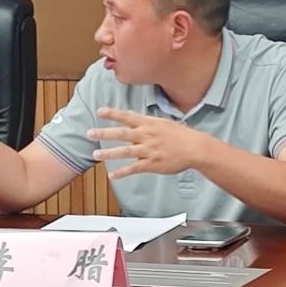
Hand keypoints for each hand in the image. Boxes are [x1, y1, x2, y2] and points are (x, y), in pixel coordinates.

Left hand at [87, 107, 206, 179]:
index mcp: (149, 124)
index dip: (113, 113)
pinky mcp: (152, 164)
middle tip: (90, 133)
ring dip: (109, 153)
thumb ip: (146, 122)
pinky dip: (122, 172)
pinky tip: (112, 175)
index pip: (127, 116)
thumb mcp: (163, 123)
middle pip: (122, 133)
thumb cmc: (181, 136)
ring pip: (125, 151)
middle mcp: (147, 135)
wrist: (195, 148)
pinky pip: (134, 168)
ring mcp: (149, 150)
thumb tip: (132, 119)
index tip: (99, 111)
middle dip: (104, 133)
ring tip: (95, 155)